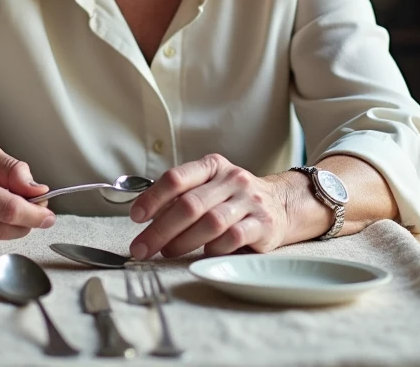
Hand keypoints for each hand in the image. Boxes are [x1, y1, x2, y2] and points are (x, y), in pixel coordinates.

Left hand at [127, 153, 291, 259]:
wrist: (283, 204)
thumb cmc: (234, 199)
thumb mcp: (210, 187)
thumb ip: (183, 197)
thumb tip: (146, 219)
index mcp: (213, 166)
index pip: (177, 178)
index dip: (153, 198)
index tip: (136, 217)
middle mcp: (232, 179)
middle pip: (190, 204)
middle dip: (161, 229)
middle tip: (143, 247)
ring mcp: (249, 201)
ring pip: (210, 222)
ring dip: (183, 241)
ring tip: (167, 252)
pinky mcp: (263, 224)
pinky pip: (233, 238)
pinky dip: (214, 248)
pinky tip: (204, 253)